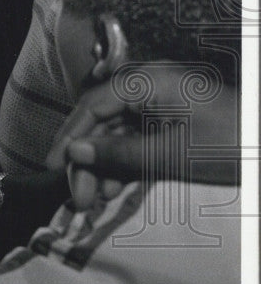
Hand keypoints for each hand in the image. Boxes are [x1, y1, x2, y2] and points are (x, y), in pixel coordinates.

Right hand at [46, 61, 238, 208]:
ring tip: (94, 199)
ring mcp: (160, 105)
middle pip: (100, 120)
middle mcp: (148, 89)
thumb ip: (121, 153)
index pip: (92, 106)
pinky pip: (134, 140)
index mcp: (147, 84)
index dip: (69, 136)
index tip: (54, 167)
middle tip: (77, 195)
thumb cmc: (230, 144)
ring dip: (102, 166)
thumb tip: (77, 151)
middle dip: (85, 158)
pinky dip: (121, 165)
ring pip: (115, 134)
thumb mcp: (173, 153)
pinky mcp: (170, 124)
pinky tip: (113, 189)